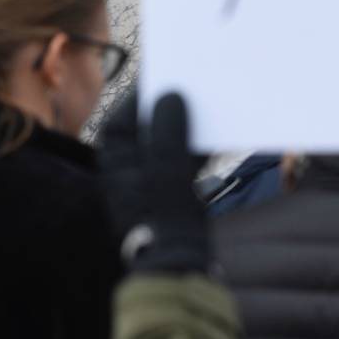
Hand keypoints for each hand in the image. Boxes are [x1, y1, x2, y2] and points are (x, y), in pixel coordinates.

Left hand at [100, 91, 211, 274]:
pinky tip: (221, 138)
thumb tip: (170, 95)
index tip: (166, 76)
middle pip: (150, 127)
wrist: (179, 262)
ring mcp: (152, 181)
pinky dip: (201, 148)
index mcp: (116, 161)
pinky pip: (186, 159)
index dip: (143, 95)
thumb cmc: (165, 216)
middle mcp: (130, 169)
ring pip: (171, 142)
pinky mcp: (174, 192)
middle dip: (172, 108)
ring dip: (191, 126)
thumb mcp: (166, 168)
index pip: (124, 117)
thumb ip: (167, 129)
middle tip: (194, 87)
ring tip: (212, 108)